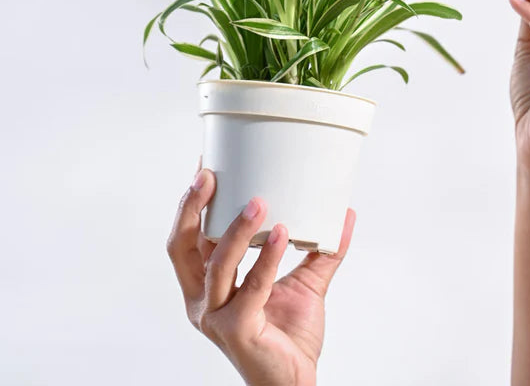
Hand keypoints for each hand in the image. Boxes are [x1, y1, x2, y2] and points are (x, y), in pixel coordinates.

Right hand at [166, 163, 354, 385]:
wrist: (296, 382)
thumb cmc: (288, 335)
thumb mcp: (305, 281)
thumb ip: (321, 248)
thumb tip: (344, 212)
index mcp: (208, 284)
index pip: (189, 237)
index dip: (191, 203)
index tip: (206, 167)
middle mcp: (203, 299)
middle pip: (183, 247)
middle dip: (192, 208)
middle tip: (211, 175)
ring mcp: (216, 317)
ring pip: (216, 263)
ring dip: (236, 228)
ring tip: (259, 200)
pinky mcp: (237, 331)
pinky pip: (251, 287)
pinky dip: (267, 258)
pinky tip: (281, 233)